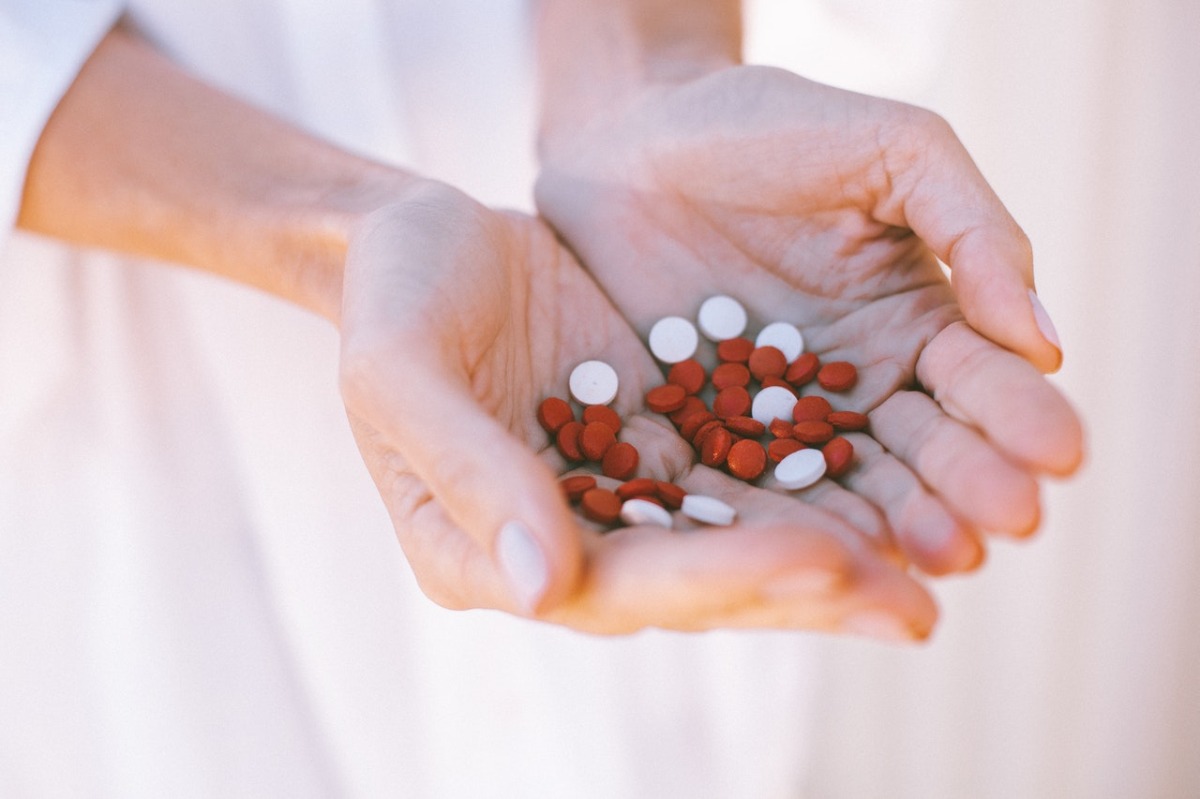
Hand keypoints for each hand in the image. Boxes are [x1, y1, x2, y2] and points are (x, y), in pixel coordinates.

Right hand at [337, 180, 936, 636]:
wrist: (423, 241)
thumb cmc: (392, 303)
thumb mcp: (401, 375)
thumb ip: (469, 475)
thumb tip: (546, 589)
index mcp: (491, 553)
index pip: (616, 584)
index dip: (716, 579)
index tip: (816, 559)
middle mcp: (568, 543)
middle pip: (697, 584)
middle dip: (803, 593)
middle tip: (912, 606)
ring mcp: (622, 495)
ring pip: (740, 538)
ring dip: (837, 554)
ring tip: (938, 563)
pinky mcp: (664, 440)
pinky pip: (751, 471)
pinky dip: (821, 482)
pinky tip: (897, 483)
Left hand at [535, 66, 1084, 573]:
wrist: (635, 135)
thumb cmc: (769, 126)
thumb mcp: (893, 151)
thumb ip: (972, 230)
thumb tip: (1045, 341)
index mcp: (917, 320)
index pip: (978, 380)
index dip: (1017, 417)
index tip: (1058, 454)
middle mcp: (858, 383)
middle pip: (923, 448)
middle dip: (969, 486)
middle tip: (1007, 526)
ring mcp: (780, 417)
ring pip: (846, 483)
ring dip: (897, 522)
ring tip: (936, 556)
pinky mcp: (704, 432)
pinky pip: (748, 482)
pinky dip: (784, 519)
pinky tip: (820, 552)